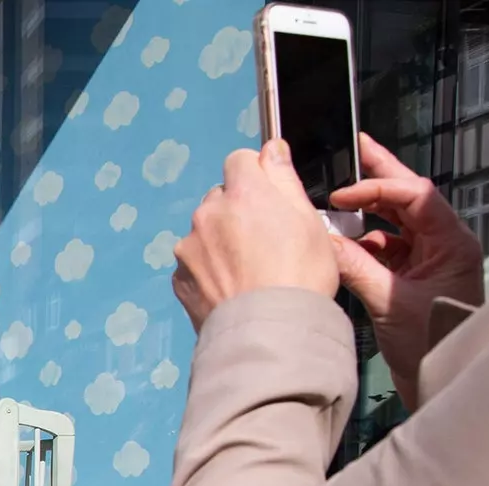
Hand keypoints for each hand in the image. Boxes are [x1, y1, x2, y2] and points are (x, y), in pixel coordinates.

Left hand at [173, 140, 338, 331]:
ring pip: (204, 232)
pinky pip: (193, 264)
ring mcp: (189, 248)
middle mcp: (209, 213)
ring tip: (246, 271)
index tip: (268, 195)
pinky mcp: (179, 278)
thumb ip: (284, 179)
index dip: (255, 175)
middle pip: (220, 197)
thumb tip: (273, 150)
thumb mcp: (308, 221)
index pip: (240, 160)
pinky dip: (207, 271)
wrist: (269, 333)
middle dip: (236, 211)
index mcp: (243, 193)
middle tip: (262, 242)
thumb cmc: (300, 277)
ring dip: (219, 242)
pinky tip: (230, 289)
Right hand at [329, 133, 483, 409]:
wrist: (441, 379)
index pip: (414, 195)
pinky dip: (360, 246)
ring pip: (393, 223)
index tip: (341, 195)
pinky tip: (339, 246)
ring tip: (334, 202)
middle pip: (408, 198)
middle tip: (357, 147)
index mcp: (450, 242)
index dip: (377, 187)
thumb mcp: (389, 303)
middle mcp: (441, 244)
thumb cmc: (432, 344)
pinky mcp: (410, 278)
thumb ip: (355, 267)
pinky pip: (383, 250)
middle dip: (379, 175)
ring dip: (365, 214)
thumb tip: (322, 241)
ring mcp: (426, 260)